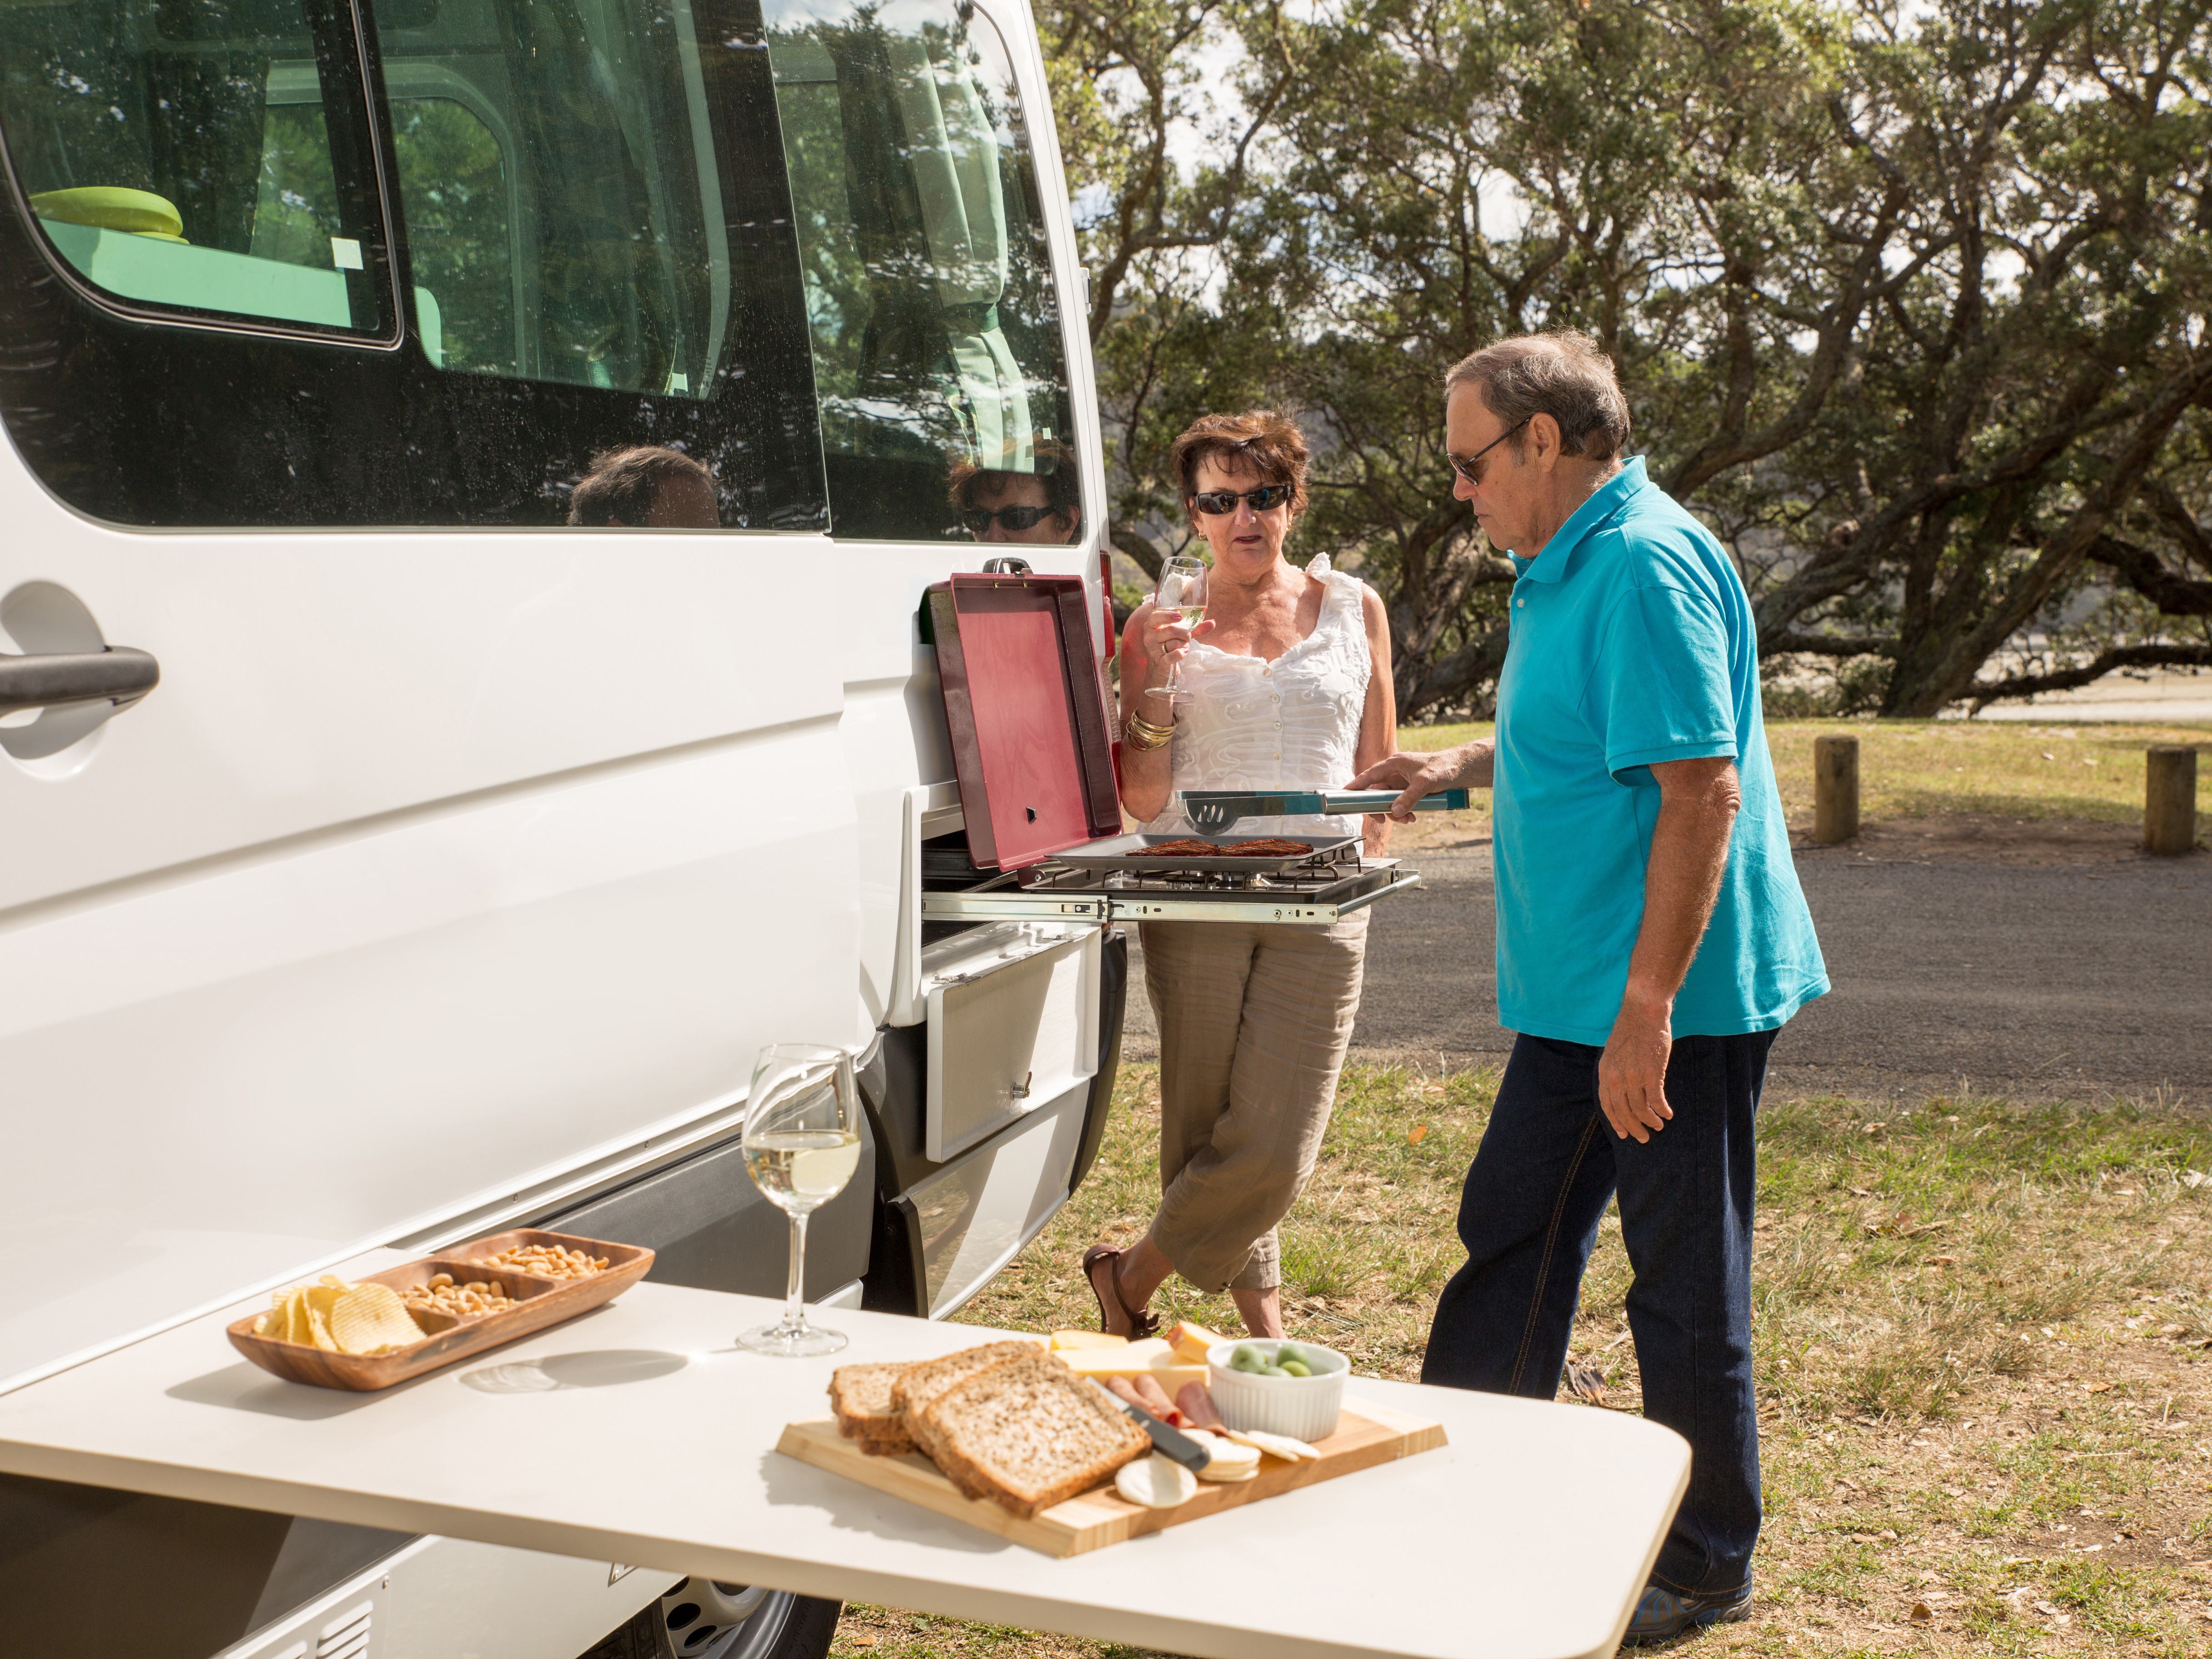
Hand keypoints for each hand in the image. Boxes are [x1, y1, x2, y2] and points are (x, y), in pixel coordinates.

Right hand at [1140, 604, 1212, 677]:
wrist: (1161, 670)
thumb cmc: (1170, 647)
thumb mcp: (1181, 635)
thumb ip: (1195, 628)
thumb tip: (1213, 622)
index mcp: (1151, 626)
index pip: (1155, 616)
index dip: (1167, 616)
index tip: (1179, 617)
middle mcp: (1149, 637)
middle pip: (1171, 630)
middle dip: (1185, 634)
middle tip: (1187, 637)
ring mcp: (1153, 650)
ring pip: (1174, 643)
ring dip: (1184, 645)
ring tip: (1182, 647)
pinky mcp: (1159, 662)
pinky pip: (1173, 655)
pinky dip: (1181, 653)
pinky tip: (1183, 653)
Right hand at [1346, 746, 1475, 820]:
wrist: (1463, 768)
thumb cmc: (1444, 767)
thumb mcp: (1425, 783)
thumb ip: (1409, 797)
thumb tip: (1394, 811)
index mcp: (1394, 763)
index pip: (1369, 775)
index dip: (1355, 786)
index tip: (1343, 794)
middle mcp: (1395, 772)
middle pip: (1376, 792)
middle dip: (1380, 808)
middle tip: (1383, 820)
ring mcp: (1402, 781)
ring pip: (1388, 800)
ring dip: (1394, 813)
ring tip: (1408, 820)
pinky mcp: (1410, 788)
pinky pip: (1400, 802)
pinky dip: (1403, 811)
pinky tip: (1412, 817)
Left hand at [1597, 995, 1673, 1142]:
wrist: (1643, 1011)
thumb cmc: (1631, 1029)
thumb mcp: (1612, 1051)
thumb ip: (1614, 1071)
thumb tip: (1620, 1090)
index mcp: (1605, 1072)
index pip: (1607, 1105)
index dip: (1616, 1121)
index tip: (1623, 1133)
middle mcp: (1616, 1077)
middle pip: (1623, 1111)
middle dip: (1634, 1127)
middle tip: (1643, 1138)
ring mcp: (1633, 1076)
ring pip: (1640, 1109)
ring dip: (1650, 1121)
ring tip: (1659, 1126)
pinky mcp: (1652, 1073)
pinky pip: (1657, 1100)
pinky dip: (1662, 1110)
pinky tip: (1668, 1114)